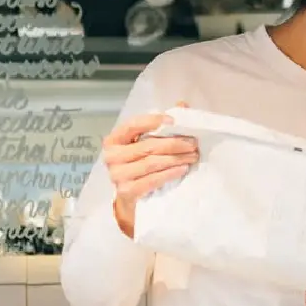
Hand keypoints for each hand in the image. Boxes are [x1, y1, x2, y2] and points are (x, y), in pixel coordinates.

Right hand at [103, 103, 198, 237]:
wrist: (131, 200)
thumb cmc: (139, 167)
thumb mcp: (146, 145)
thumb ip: (160, 125)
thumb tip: (182, 105)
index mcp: (114, 140)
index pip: (133, 125)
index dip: (153, 121)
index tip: (174, 121)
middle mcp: (112, 157)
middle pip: (148, 146)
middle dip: (174, 143)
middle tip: (193, 143)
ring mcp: (118, 175)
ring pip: (153, 162)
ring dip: (176, 158)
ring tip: (193, 156)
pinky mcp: (127, 191)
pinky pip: (153, 179)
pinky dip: (170, 173)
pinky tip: (183, 169)